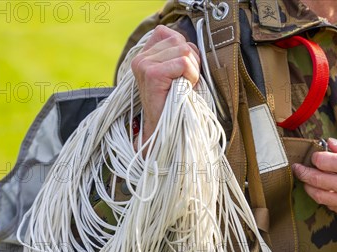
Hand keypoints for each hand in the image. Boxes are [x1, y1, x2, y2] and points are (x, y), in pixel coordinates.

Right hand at [131, 25, 200, 140]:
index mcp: (146, 55)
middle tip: (186, 82)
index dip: (186, 51)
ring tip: (184, 87)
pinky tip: (183, 89)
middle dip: (192, 61)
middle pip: (181, 41)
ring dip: (192, 70)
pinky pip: (183, 63)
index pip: (172, 34)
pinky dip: (191, 76)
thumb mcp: (177, 75)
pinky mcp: (151, 73)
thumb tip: (195, 43)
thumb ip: (181, 55)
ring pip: (185, 50)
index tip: (183, 73)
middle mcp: (141, 57)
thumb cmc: (176, 104)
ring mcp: (144, 64)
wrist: (164, 131)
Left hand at [291, 139, 336, 221]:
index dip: (316, 156)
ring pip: (319, 196)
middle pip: (316, 180)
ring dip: (310, 187)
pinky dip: (324, 198)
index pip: (323, 161)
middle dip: (304, 172)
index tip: (316, 154)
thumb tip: (330, 144)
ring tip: (307, 180)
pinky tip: (325, 191)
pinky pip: (331, 207)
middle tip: (298, 168)